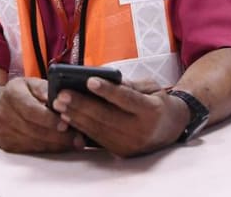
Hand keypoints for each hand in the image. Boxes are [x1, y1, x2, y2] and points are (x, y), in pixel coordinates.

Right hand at [0, 77, 84, 153]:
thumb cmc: (18, 94)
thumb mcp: (30, 83)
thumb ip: (45, 88)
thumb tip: (61, 97)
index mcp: (12, 93)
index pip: (31, 110)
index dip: (50, 119)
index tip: (67, 124)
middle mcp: (4, 113)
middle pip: (34, 129)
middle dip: (59, 136)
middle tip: (78, 138)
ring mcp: (3, 132)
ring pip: (34, 142)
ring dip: (56, 144)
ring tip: (74, 142)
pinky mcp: (6, 145)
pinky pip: (31, 150)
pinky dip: (48, 149)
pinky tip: (60, 145)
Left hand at [51, 77, 188, 156]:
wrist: (171, 128)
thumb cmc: (157, 101)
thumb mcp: (150, 87)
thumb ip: (128, 84)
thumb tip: (102, 77)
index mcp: (152, 111)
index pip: (127, 99)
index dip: (108, 90)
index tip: (89, 80)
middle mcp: (142, 131)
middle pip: (107, 116)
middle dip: (82, 104)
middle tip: (62, 93)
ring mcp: (131, 144)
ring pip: (98, 129)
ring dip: (76, 116)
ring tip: (59, 104)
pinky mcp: (121, 152)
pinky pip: (97, 139)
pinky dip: (81, 127)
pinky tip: (68, 116)